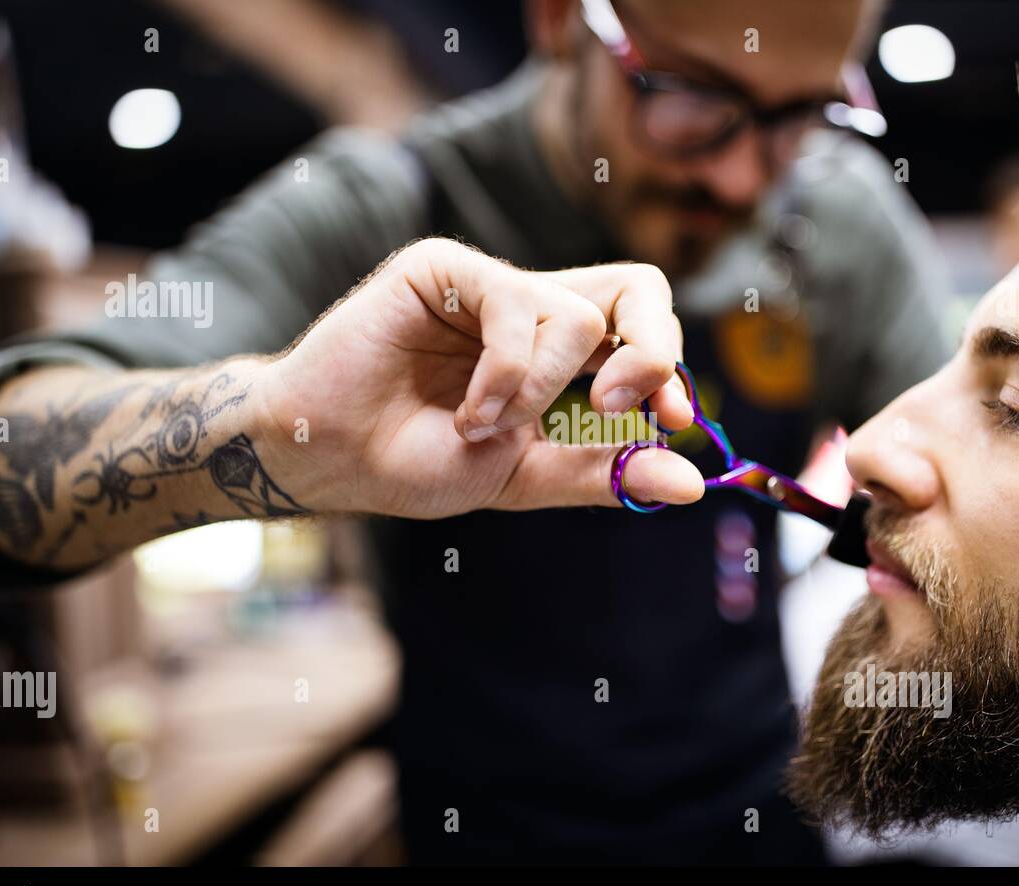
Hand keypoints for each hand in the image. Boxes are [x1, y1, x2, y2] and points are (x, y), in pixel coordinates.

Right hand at [259, 238, 704, 517]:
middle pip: (639, 288)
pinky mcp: (447, 268)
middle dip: (652, 347)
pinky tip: (466, 412)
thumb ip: (600, 473)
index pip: (645, 332)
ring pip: (579, 315)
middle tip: (620, 402)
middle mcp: (536, 311)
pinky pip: (517, 308)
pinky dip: (504, 376)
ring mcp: (493, 285)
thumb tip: (691, 485)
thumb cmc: (415, 462)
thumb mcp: (524, 476)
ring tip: (481, 428)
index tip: (671, 420)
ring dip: (541, 391)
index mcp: (562, 355)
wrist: (327, 457)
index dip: (671, 368)